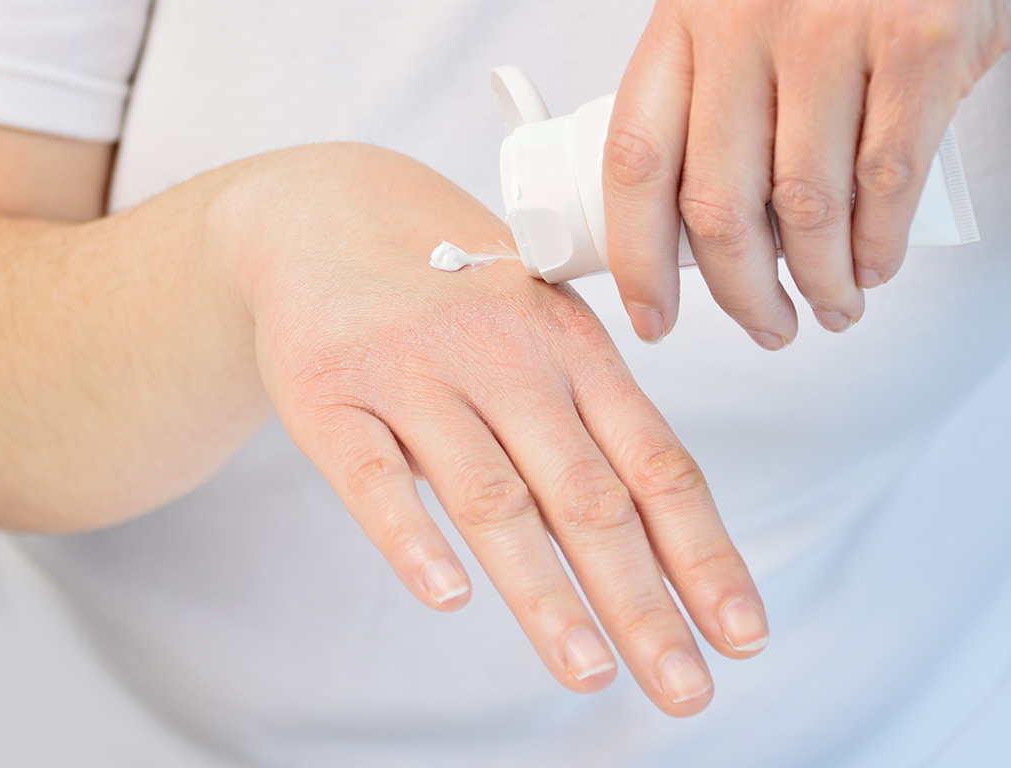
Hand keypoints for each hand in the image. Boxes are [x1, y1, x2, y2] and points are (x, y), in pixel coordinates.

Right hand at [219, 143, 767, 714]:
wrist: (328, 214)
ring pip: (492, 497)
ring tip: (591, 671)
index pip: (656, 464)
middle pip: (588, 496)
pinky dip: (412, 539)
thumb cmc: (450, 291)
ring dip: (545, 594)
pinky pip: (375, 475)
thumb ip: (585, 425)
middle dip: (643, 602)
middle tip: (685, 689)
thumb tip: (656, 545)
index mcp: (573, 348)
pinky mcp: (330, 394)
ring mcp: (414, 374)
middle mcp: (505, 358)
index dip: (704, 554)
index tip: (741, 634)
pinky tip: (449, 596)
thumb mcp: (537, 331)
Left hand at [603, 0, 1010, 346]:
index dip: (637, 259)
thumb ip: (711, 102)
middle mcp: (746, 25)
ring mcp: (832, 31)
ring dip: (818, 282)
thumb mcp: (734, 15)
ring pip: (805, 208)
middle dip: (740, 294)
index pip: (635, 164)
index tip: (653, 317)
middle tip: (766, 325)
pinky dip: (879, 245)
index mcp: (684, 23)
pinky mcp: (919, 41)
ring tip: (829, 305)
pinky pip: (886, 180)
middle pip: (718, 208)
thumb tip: (702, 227)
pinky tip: (874, 266)